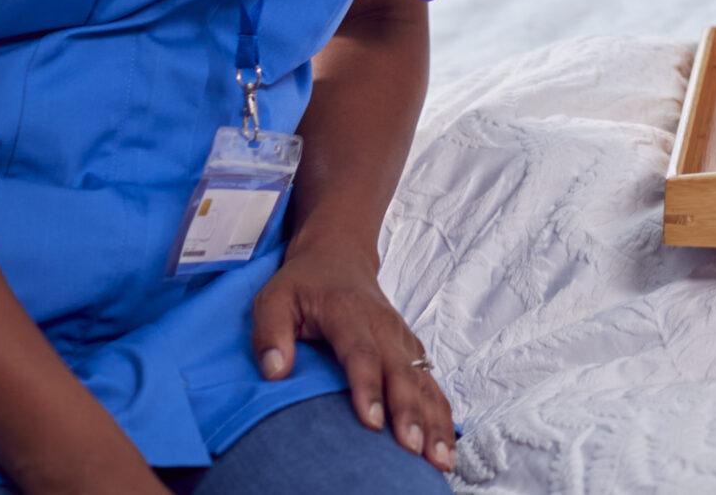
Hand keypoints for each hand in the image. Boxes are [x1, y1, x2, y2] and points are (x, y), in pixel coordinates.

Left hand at [251, 242, 454, 475]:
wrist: (339, 256)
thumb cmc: (303, 283)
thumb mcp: (273, 298)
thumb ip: (270, 334)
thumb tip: (274, 372)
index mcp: (349, 313)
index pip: (362, 353)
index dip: (368, 388)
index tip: (371, 423)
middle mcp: (384, 327)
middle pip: (402, 373)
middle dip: (410, 413)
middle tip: (413, 450)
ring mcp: (403, 340)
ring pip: (423, 383)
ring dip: (434, 421)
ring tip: (440, 459)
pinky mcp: (412, 352)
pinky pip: (431, 386)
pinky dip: (441, 416)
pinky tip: (445, 447)